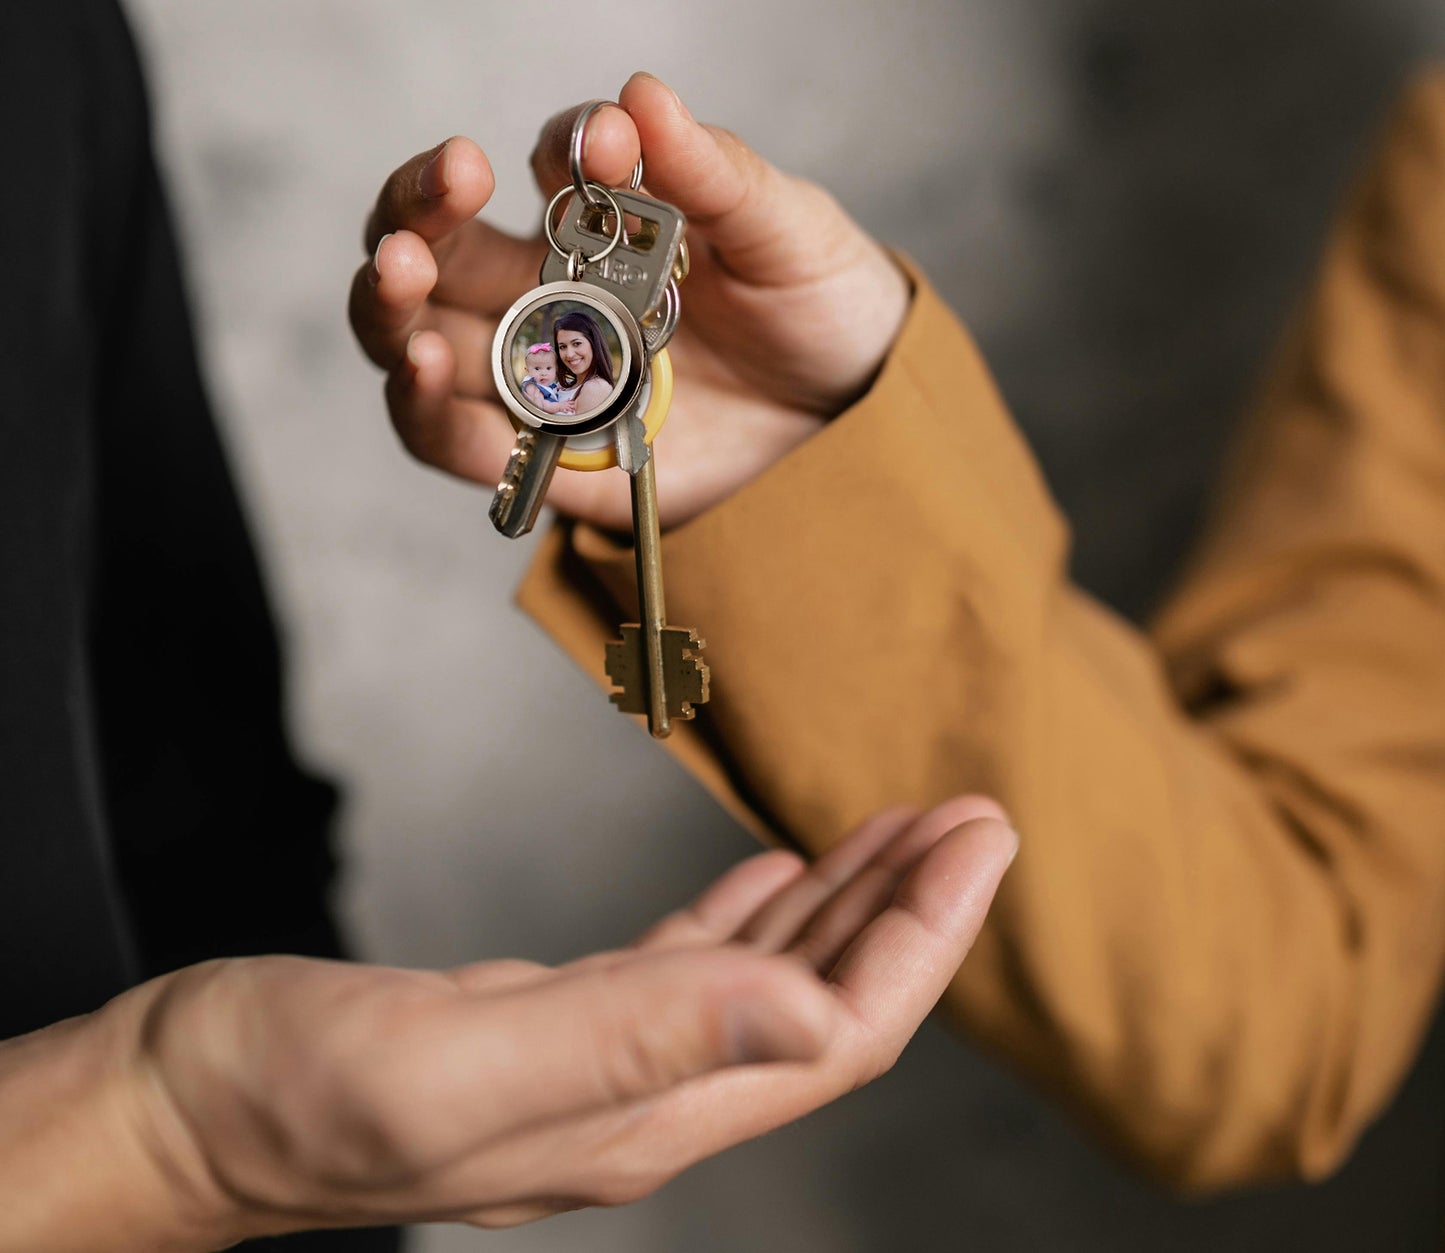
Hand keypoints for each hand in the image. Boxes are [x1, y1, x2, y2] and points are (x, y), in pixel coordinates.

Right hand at [71, 803, 1011, 1244]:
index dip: (924, 938)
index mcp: (645, 1110)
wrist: (179, 1110)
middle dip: (910, 912)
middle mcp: (642, 1098)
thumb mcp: (465, 1056)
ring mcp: (598, 1066)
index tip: (981, 837)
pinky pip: (687, 966)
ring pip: (765, 981)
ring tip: (901, 831)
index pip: (837, 1029)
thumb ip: (638, 1034)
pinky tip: (778, 877)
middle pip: (823, 1005)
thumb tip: (814, 1014)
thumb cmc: (291, 1089)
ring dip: (843, 905)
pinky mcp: (549, 1026)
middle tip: (972, 816)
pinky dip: (749, 917)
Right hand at [348, 72, 909, 529]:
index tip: (606, 144)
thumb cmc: (821, 307)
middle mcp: (557, 295)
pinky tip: (422, 372)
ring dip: (394, 309)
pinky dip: (429, 412)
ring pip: (427, 341)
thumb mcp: (787, 233)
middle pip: (445, 252)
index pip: (557, 166)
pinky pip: (465, 442)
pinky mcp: (555, 460)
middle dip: (417, 212)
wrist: (861, 421)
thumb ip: (715, 176)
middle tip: (440, 187)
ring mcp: (547, 378)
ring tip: (397, 276)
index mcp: (611, 225)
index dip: (567, 148)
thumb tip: (641, 95)